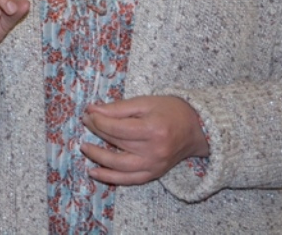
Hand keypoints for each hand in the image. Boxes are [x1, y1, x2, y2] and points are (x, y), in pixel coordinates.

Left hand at [80, 95, 209, 185]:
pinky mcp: (154, 174)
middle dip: (97, 132)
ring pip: (119, 165)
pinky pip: (128, 180)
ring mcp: (154, 165)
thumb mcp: (145, 102)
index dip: (99, 121)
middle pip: (117, 143)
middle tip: (86, 122)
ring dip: (98, 157)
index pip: (117, 128)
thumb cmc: (171, 111)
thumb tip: (92, 109)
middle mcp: (154, 150)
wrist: (196, 129)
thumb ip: (118, 108)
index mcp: (153, 129)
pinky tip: (94, 172)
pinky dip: (110, 178)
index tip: (88, 113)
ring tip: (84, 147)